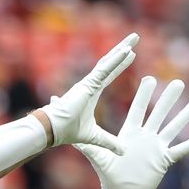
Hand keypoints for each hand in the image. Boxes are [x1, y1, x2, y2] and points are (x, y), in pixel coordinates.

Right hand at [39, 33, 138, 153]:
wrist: (53, 130)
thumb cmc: (68, 132)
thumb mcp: (95, 138)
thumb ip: (109, 142)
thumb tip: (123, 151)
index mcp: (91, 92)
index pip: (109, 74)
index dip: (120, 64)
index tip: (132, 54)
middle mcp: (90, 84)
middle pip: (110, 62)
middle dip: (123, 49)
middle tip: (135, 37)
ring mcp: (88, 82)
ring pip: (108, 62)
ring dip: (122, 49)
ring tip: (134, 38)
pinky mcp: (87, 84)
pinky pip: (104, 70)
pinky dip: (115, 60)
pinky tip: (127, 51)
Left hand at [75, 77, 188, 188]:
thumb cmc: (109, 175)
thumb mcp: (97, 157)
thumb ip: (86, 143)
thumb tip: (70, 138)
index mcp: (130, 134)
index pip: (138, 110)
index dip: (144, 95)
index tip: (150, 78)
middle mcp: (145, 137)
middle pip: (158, 114)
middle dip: (168, 99)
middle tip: (178, 82)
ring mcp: (157, 147)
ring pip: (173, 128)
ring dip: (185, 116)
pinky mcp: (164, 160)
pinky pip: (182, 150)